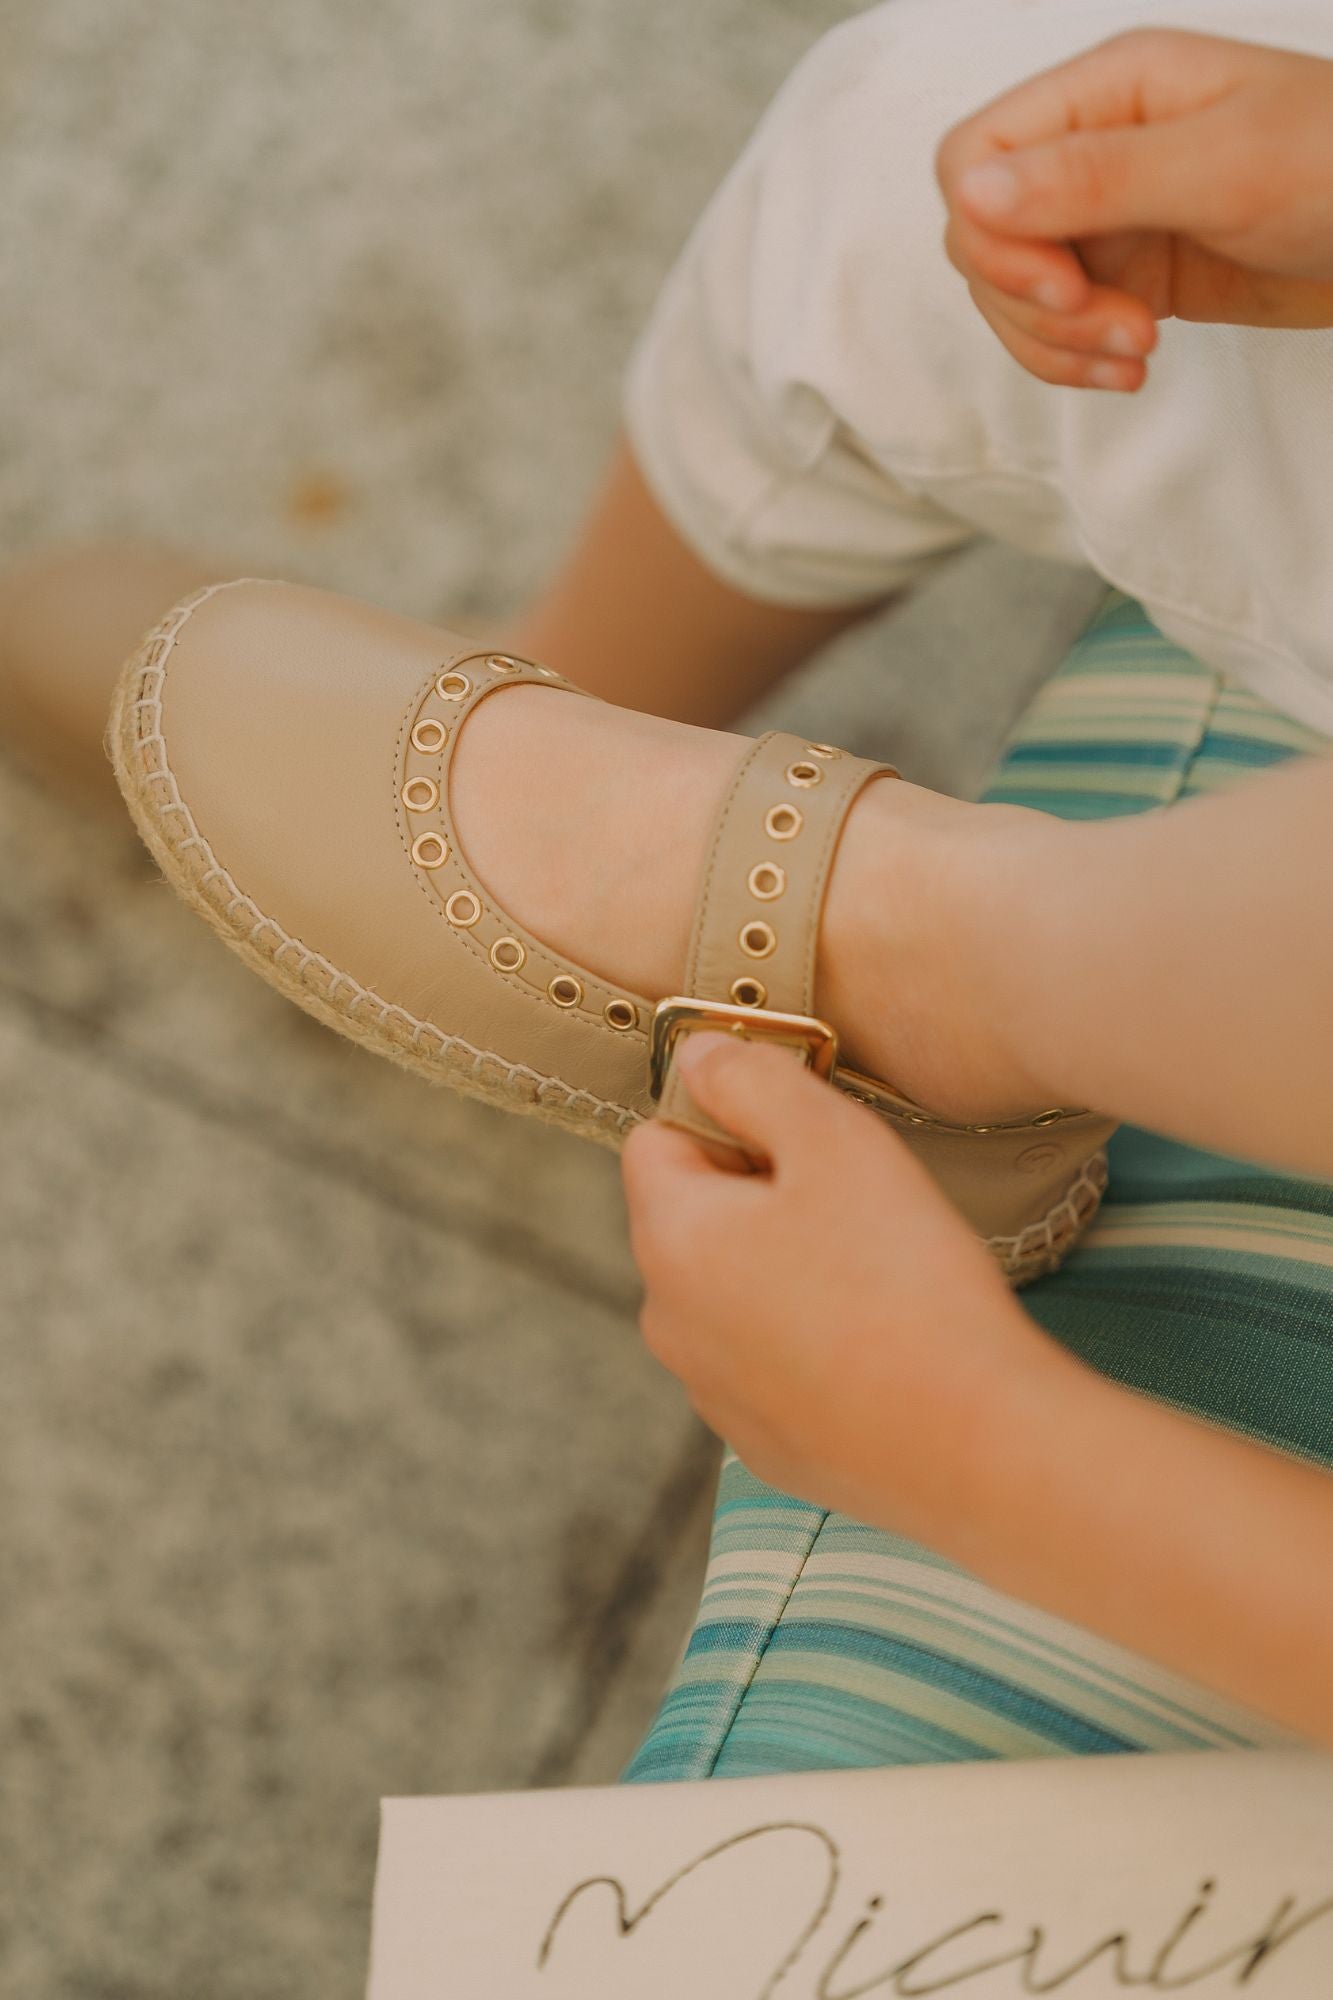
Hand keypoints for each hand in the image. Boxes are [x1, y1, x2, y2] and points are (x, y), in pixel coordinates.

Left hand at [620, 1032, 1055, 1538]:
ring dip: (785, 1266)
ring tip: (876, 1273)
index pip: (655, 1139)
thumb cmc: (904, 1281)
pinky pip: (770, 1360)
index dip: (729, 1118)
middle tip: (853, 1200)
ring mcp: (712, 1392)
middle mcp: (668, 1322)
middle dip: (758, 1193)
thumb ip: (754, 1080)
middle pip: (693, 1217)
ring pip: (732, 1291)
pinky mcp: (764, 1443)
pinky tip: (880, 1340)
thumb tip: (699, 1054)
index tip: (806, 1136)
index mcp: (669, 1240)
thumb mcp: (834, 1141)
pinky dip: (810, 1339)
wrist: (975, 1446)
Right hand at [935, 28, 1332, 391]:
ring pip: (1013, 290)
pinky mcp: (1131, 271)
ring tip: (1135, 353)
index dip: (993, 237)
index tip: (1064, 287)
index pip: (972, 159)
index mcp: (1107, 91)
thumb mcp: (1224, 166)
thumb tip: (971, 190)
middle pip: (981, 236)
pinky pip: (1058, 325)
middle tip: (1117, 326)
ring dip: (1056, 342)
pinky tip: (1133, 366)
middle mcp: (1094, 147)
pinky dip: (1077, 358)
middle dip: (1033, 303)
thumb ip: (1094, 176)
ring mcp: (1109, 213)